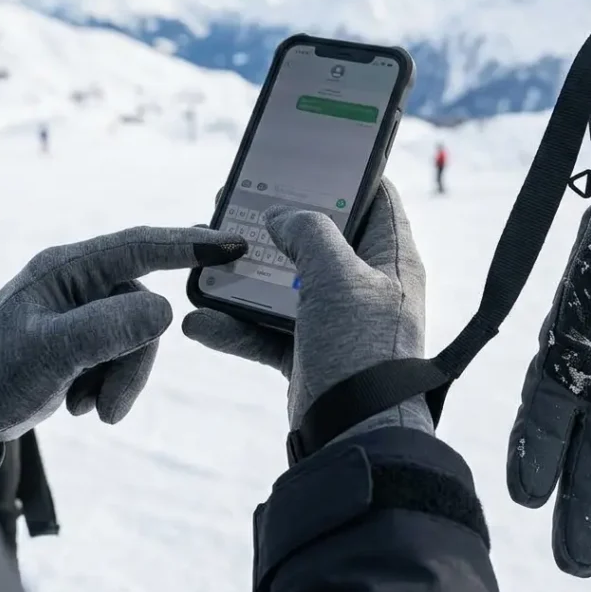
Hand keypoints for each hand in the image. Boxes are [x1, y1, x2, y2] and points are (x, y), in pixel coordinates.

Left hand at [0, 226, 246, 441]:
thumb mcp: (50, 353)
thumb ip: (108, 329)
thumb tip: (167, 311)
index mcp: (68, 268)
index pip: (141, 245)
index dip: (190, 244)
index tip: (234, 246)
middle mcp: (79, 282)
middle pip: (144, 309)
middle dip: (134, 361)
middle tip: (109, 407)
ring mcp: (83, 310)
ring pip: (138, 337)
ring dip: (120, 379)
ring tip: (87, 409)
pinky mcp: (86, 337)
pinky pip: (124, 354)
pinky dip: (110, 384)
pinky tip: (79, 402)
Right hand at [182, 179, 432, 440]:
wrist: (356, 435)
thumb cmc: (359, 346)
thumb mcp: (338, 274)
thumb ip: (310, 232)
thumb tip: (284, 217)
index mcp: (391, 257)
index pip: (376, 198)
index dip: (345, 173)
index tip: (306, 156)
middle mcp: (367, 284)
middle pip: (321, 237)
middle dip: (280, 220)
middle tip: (239, 199)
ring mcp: (337, 320)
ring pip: (287, 283)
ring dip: (248, 273)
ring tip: (210, 253)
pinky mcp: (310, 352)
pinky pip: (267, 331)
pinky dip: (236, 327)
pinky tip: (200, 321)